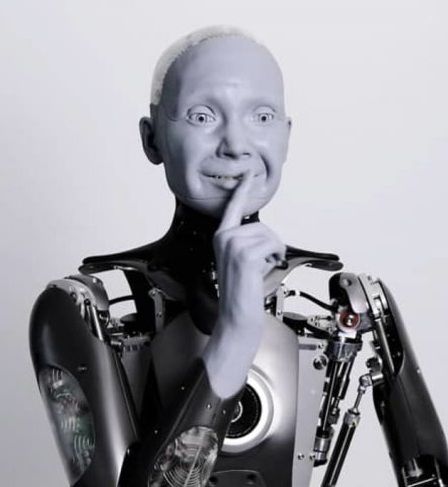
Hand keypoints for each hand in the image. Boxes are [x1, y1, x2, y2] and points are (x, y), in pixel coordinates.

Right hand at [203, 171, 285, 396]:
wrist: (238, 314)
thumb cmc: (242, 290)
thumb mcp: (242, 260)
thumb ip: (248, 242)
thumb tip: (265, 234)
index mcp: (222, 237)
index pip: (233, 207)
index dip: (241, 190)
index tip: (247, 173)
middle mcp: (224, 237)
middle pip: (262, 226)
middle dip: (271, 244)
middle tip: (263, 263)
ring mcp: (232, 245)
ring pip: (269, 235)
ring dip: (273, 252)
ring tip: (262, 268)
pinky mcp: (244, 254)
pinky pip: (273, 245)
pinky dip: (275, 257)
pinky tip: (264, 269)